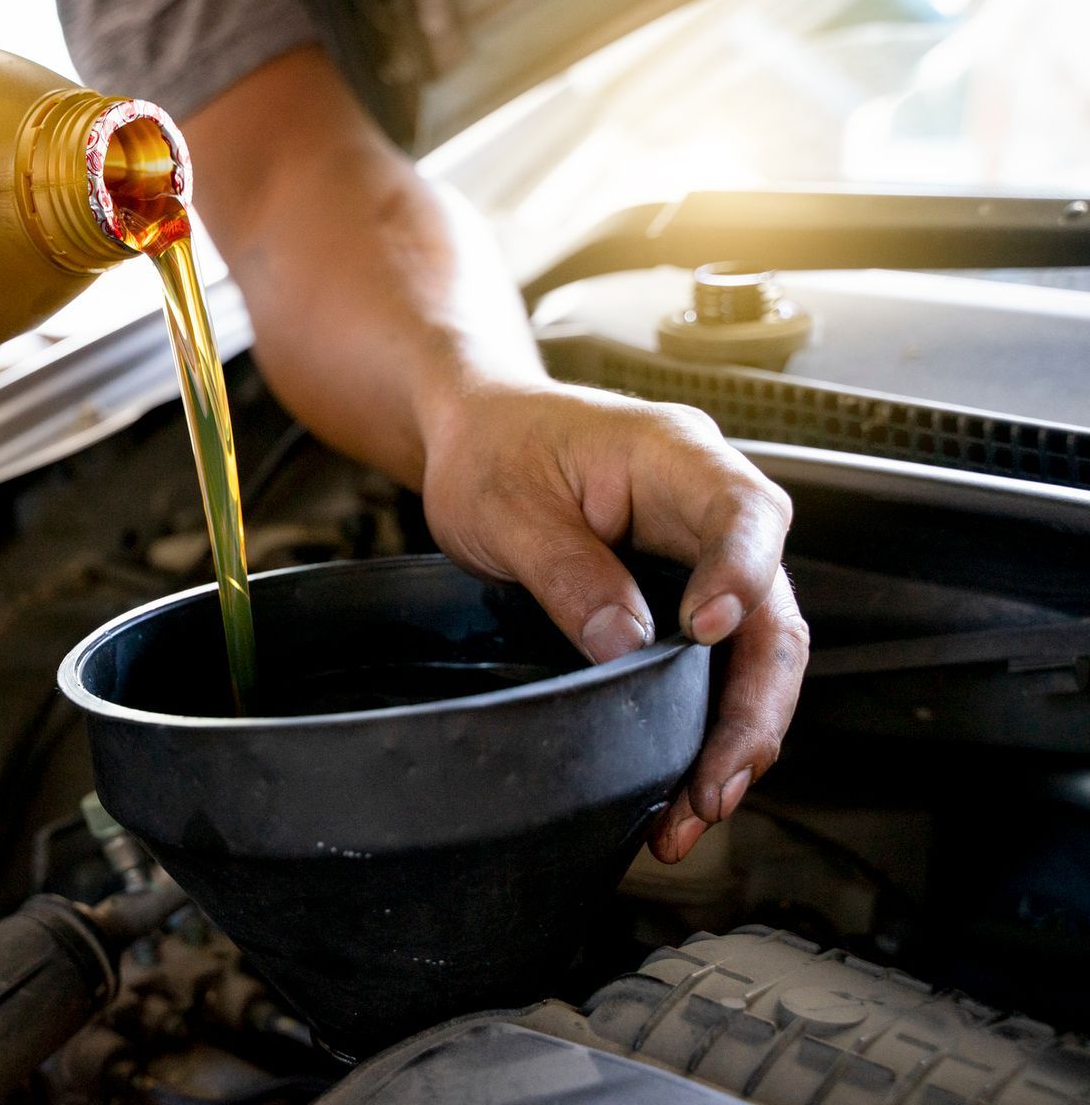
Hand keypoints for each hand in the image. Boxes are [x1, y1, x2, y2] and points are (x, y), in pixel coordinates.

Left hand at [418, 381, 808, 862]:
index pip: (743, 512)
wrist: (479, 438)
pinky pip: (717, 671)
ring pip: (756, 657)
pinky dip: (704, 731)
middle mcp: (710, 512)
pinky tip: (681, 792)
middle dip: (752, 707)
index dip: (740, 573)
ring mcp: (705, 561)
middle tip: (713, 784)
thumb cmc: (494, 450)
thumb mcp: (505, 505)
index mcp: (677, 459)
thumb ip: (565, 569)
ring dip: (735, 739)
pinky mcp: (685, 605)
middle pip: (772, 612)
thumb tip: (623, 648)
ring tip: (697, 812)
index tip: (708, 631)